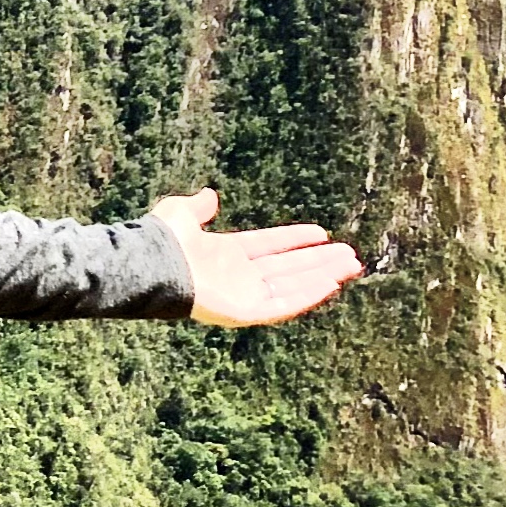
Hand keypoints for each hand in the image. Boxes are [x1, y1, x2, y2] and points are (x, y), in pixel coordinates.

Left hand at [149, 190, 364, 327]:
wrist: (154, 266)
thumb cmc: (162, 241)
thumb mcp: (180, 214)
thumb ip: (196, 206)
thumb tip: (208, 194)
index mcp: (225, 253)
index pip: (269, 246)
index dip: (294, 239)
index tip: (321, 233)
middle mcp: (238, 275)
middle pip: (288, 268)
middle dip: (319, 261)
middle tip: (350, 255)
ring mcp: (242, 294)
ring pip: (292, 285)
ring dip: (322, 276)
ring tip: (351, 266)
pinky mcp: (245, 312)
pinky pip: (283, 305)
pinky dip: (307, 295)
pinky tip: (330, 284)